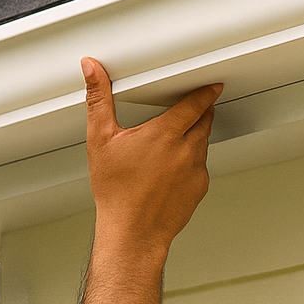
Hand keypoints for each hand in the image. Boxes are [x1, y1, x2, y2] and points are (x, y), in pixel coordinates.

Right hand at [82, 57, 220, 250]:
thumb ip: (99, 100)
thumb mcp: (100, 140)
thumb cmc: (116, 193)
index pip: (197, 102)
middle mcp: (186, 149)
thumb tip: (92, 70)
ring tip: (174, 144)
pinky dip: (191, 165)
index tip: (212, 86)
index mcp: (165, 133)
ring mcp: (196, 170)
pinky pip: (200, 169)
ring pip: (203, 144)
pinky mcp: (199, 189)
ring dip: (194, 139)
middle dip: (200, 113)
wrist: (131, 233)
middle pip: (205, 120)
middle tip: (190, 112)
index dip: (205, 91)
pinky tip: (172, 173)